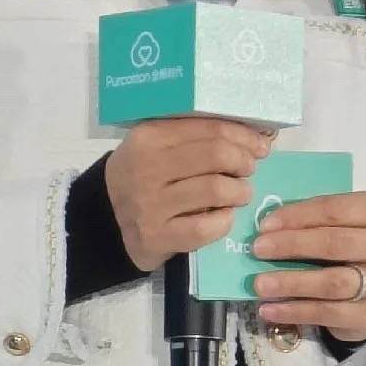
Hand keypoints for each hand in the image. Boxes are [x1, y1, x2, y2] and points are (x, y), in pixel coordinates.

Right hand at [104, 113, 271, 272]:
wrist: (106, 218)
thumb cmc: (145, 174)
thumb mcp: (158, 144)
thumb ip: (198, 135)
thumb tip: (258, 134)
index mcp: (149, 136)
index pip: (209, 128)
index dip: (243, 136)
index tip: (259, 145)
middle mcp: (146, 167)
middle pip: (217, 155)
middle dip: (243, 162)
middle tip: (248, 170)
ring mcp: (149, 205)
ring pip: (216, 189)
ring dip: (240, 192)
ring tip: (240, 194)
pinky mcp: (155, 237)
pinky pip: (205, 228)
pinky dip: (224, 221)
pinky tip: (224, 217)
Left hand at [252, 191, 365, 343]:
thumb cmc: (349, 240)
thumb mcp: (340, 221)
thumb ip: (312, 219)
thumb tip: (267, 227)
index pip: (335, 210)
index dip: (297, 216)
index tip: (265, 225)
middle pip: (335, 244)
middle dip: (292, 246)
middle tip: (258, 250)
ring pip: (333, 282)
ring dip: (292, 282)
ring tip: (260, 285)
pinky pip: (330, 313)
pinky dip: (296, 312)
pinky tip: (270, 310)